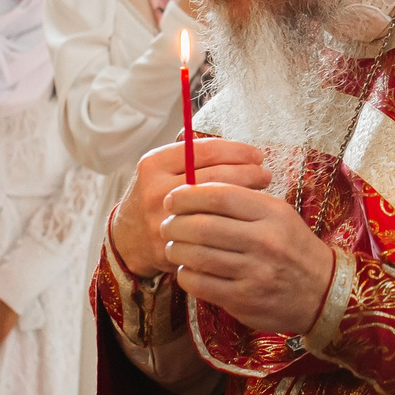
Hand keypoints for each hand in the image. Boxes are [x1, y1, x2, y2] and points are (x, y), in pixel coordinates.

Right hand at [109, 137, 272, 277]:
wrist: (128, 238)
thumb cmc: (155, 196)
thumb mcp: (161, 169)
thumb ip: (191, 155)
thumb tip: (239, 149)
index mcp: (154, 164)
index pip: (205, 150)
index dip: (237, 150)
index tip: (256, 155)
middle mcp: (156, 190)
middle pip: (215, 176)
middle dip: (248, 172)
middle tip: (265, 173)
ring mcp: (164, 220)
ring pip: (216, 204)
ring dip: (245, 195)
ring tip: (261, 190)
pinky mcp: (173, 245)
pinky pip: (212, 231)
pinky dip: (233, 221)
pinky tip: (246, 215)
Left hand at [161, 183, 336, 334]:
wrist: (322, 292)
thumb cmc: (292, 247)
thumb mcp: (279, 214)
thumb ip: (242, 200)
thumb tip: (195, 188)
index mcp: (272, 213)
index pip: (219, 197)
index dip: (188, 196)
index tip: (173, 199)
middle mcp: (264, 241)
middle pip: (203, 226)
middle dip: (175, 224)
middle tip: (166, 225)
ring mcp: (254, 272)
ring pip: (197, 256)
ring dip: (176, 249)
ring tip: (173, 246)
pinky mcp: (244, 299)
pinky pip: (200, 284)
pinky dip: (185, 275)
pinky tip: (186, 269)